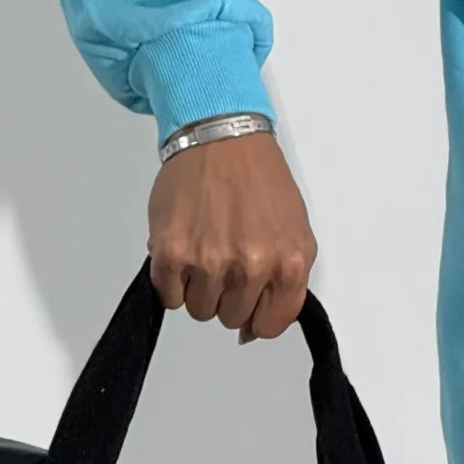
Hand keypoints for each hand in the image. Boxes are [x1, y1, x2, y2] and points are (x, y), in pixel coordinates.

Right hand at [146, 128, 315, 342]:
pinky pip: (169, 296)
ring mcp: (209, 262)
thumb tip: (257, 327)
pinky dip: (173, 280)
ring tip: (206, 249)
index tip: (251, 302)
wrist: (219, 137)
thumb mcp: (294, 230)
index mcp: (287, 262)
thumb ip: (285, 282)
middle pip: (232, 319)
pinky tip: (185, 250)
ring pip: (200, 310)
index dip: (258, 316)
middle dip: (229, 295)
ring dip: (200, 287)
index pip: (271, 324)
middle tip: (226, 258)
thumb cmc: (257, 177)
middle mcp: (251, 266)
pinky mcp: (171, 253)